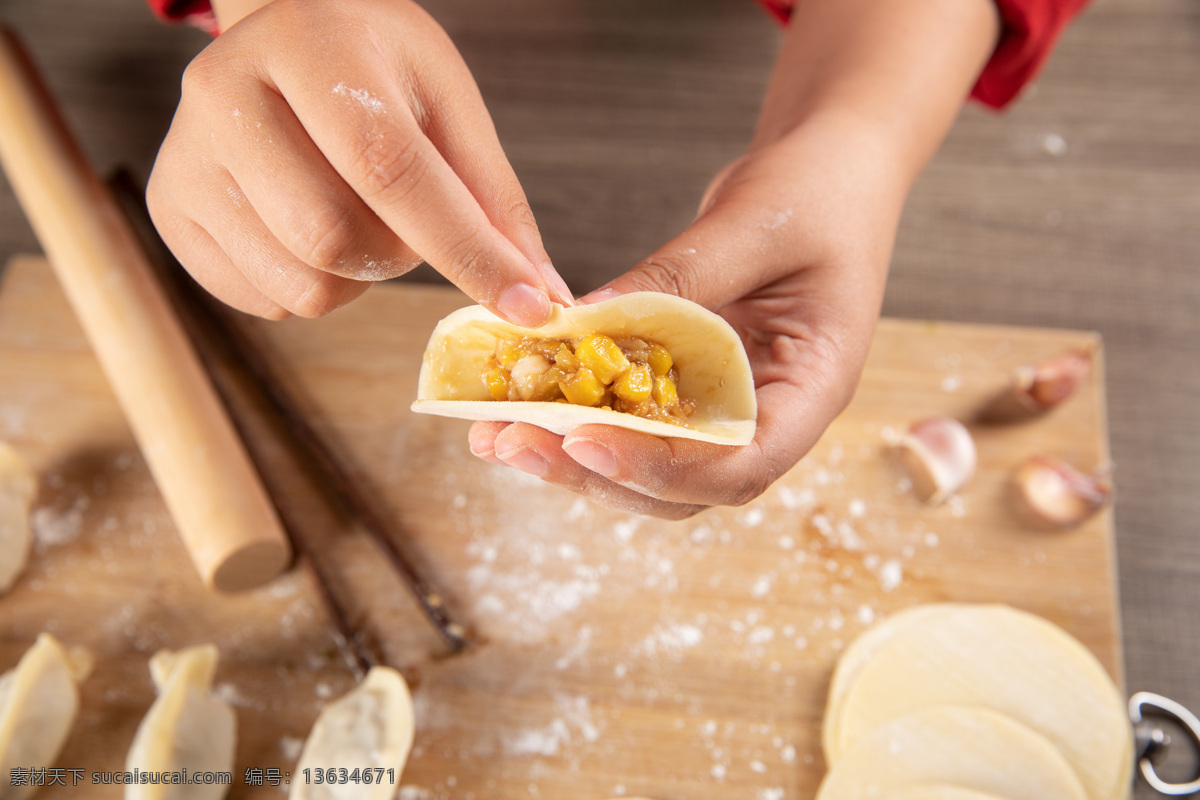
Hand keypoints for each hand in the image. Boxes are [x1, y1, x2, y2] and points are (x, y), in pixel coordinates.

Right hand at [148, 0, 569, 322]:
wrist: (287, 35)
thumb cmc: (376, 68)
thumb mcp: (447, 103)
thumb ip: (495, 198)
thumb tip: (541, 294)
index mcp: (310, 47)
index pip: (389, 166)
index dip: (464, 247)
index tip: (526, 306)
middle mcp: (225, 92)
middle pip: (333, 238)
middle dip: (397, 256)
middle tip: (405, 218)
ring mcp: (185, 154)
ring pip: (301, 285)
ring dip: (357, 277)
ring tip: (355, 213)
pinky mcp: (170, 209)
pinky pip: (265, 303)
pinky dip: (311, 287)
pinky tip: (309, 227)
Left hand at [466, 0, 996, 517]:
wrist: (831, 168)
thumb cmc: (820, 189)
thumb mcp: (755, 224)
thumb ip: (680, 278)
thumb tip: (582, 326)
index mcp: (813, 388)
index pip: (742, 463)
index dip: (662, 468)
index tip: (585, 440)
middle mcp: (771, 413)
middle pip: (684, 484)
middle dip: (597, 472)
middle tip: (514, 443)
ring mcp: (729, 402)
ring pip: (651, 464)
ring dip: (574, 456)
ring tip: (497, 434)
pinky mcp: (691, 381)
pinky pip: (635, 414)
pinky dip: (579, 411)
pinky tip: (520, 398)